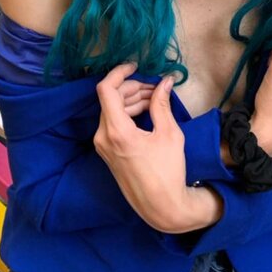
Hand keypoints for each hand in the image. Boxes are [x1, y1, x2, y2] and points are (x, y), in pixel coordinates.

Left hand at [94, 64, 221, 232]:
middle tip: (155, 87)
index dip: (120, 72)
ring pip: (111, 110)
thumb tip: (165, 82)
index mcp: (116, 131)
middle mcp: (103, 137)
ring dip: (131, 100)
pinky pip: (112, 123)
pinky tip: (146, 112)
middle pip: (111, 98)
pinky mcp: (107, 152)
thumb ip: (162, 104)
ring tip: (155, 99)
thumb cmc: (168, 171)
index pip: (106, 89)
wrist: (161, 206)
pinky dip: (127, 113)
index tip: (136, 66)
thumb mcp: (169, 133)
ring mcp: (102, 146)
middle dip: (132, 88)